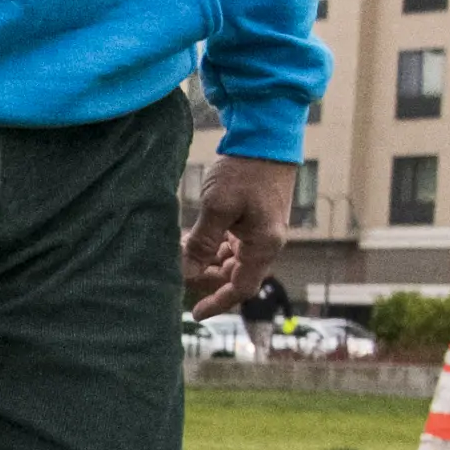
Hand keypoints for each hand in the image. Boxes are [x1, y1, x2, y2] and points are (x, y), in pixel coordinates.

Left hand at [183, 149, 293, 318]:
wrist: (266, 136)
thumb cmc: (245, 170)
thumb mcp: (218, 207)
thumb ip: (202, 242)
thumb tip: (188, 272)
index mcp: (264, 245)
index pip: (242, 288)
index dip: (218, 302)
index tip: (195, 312)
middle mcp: (267, 242)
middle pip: (236, 275)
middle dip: (208, 275)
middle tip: (182, 264)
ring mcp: (262, 230)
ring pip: (232, 259)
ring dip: (208, 258)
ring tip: (185, 246)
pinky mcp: (255, 218)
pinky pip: (233, 242)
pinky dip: (214, 243)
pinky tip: (195, 235)